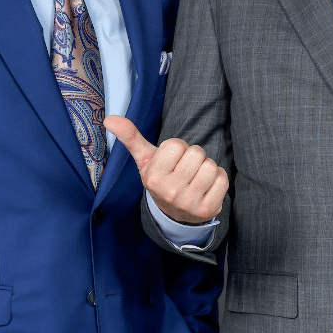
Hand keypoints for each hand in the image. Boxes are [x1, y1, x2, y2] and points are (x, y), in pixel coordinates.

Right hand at [104, 116, 227, 224]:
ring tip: (196, 178)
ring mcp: (188, 203)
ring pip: (211, 166)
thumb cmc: (162, 178)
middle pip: (196, 153)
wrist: (175, 214)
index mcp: (153, 177)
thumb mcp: (145, 160)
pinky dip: (219, 179)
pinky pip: (223, 179)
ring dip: (207, 168)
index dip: (178, 148)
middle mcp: (169, 192)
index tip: (173, 160)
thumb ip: (130, 137)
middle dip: (194, 157)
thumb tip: (110, 118)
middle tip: (186, 169)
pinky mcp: (208, 209)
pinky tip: (207, 188)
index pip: (176, 145)